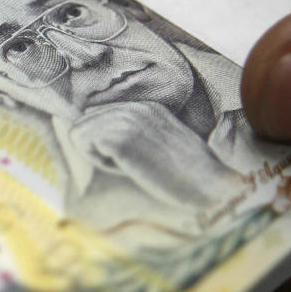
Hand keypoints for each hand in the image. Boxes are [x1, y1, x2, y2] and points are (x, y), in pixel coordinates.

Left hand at [68, 100, 238, 206]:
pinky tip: (130, 168)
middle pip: (83, 121)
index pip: (95, 114)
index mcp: (145, 106)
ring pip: (79, 133)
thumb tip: (89, 138)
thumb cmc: (188, 177)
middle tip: (132, 163)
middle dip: (96, 147)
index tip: (133, 157)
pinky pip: (84, 145)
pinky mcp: (121, 136)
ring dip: (98, 156)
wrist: (210, 186)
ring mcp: (128, 118)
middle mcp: (134, 105)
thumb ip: (129, 135)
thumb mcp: (157, 145)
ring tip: (133, 165)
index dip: (103, 142)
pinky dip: (102, 163)